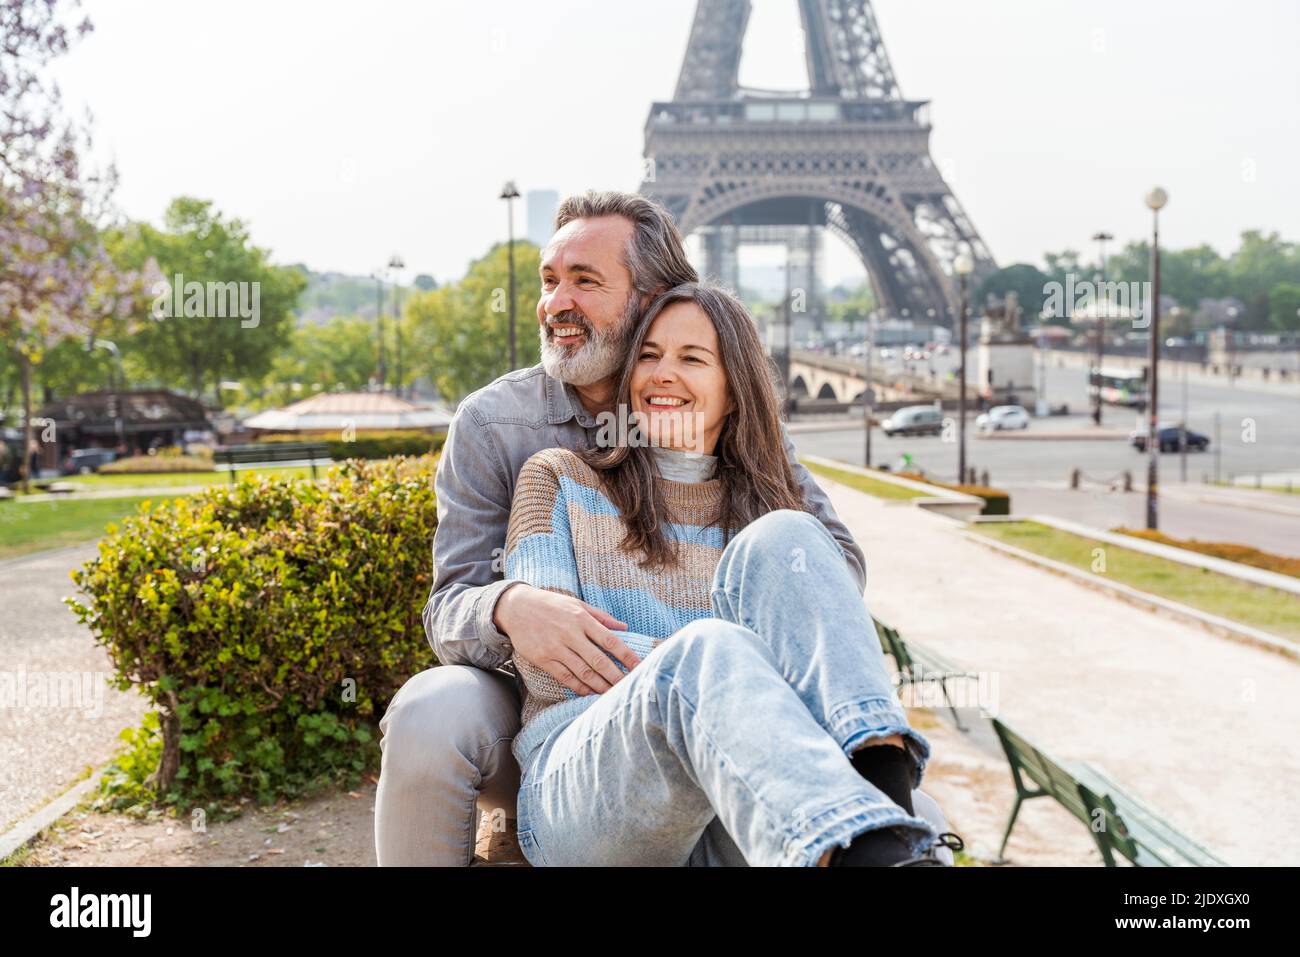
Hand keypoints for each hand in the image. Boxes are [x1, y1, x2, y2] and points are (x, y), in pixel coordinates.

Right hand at [493, 584, 638, 695]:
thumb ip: (601, 616)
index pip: (610, 640)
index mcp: (582, 618)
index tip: (639, 666)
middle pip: (599, 660)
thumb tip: (624, 627)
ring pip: (583, 672)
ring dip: (600, 686)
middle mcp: (570, 633)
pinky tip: (589, 693)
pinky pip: (564, 677)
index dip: (627, 656)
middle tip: (629, 687)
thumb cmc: (550, 604)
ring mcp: (556, 647)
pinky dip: (579, 687)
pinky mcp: (543, 658)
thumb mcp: (576, 603)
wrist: (516, 607)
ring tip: (612, 694)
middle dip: (616, 676)